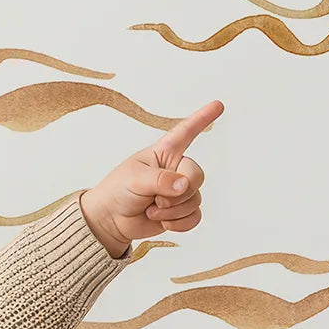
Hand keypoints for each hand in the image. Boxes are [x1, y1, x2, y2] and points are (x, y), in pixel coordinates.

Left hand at [79, 99, 222, 257]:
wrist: (110, 220)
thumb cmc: (117, 191)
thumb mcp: (135, 179)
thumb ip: (160, 180)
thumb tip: (184, 185)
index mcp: (164, 153)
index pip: (186, 132)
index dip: (202, 119)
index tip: (218, 105)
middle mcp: (175, 169)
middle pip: (197, 176)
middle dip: (178, 193)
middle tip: (156, 199)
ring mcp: (179, 191)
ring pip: (195, 200)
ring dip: (172, 211)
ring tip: (151, 210)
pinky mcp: (180, 212)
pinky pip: (194, 217)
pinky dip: (179, 223)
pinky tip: (163, 222)